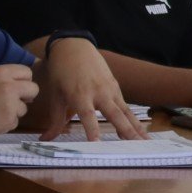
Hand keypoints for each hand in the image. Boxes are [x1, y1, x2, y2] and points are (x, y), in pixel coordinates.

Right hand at [0, 65, 39, 140]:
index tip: (18, 87)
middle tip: (13, 101)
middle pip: (34, 89)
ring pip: (24, 108)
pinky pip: (15, 121)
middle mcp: (10, 86)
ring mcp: (11, 104)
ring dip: (13, 111)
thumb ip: (3, 80)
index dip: (24, 81)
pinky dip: (6, 123)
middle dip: (26, 96)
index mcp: (1, 72)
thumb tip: (21, 87)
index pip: (27, 72)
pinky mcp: (9, 121)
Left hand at [31, 38, 146, 139]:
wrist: (74, 47)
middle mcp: (98, 92)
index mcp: (79, 95)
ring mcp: (110, 89)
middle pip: (115, 114)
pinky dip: (134, 120)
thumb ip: (55, 120)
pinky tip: (140, 132)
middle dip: (127, 130)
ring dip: (137, 127)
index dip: (92, 129)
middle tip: (136, 144)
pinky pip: (126, 107)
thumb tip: (45, 139)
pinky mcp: (116, 88)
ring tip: (146, 141)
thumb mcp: (56, 96)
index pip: (87, 115)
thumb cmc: (61, 72)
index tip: (97, 143)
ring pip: (126, 112)